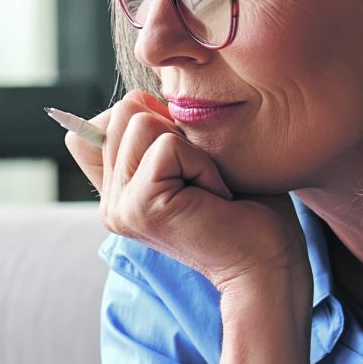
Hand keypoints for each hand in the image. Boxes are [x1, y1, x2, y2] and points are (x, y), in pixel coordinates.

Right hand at [64, 92, 305, 299]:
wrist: (267, 265)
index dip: (144, 119)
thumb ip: (157, 133)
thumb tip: (141, 98)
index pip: (95, 126)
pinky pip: (167, 145)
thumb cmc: (246, 211)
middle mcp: (110, 203)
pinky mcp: (139, 206)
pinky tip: (215, 198)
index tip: (184, 161)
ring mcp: (119, 207)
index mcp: (118, 193)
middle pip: (122, 112)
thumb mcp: (194, 159)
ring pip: (140, 121)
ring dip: (191, 148)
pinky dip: (202, 163)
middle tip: (202, 177)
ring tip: (208, 188)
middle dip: (174, 130)